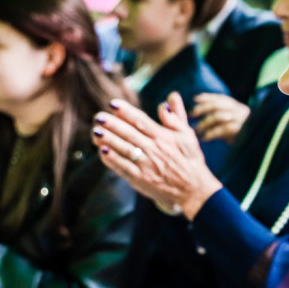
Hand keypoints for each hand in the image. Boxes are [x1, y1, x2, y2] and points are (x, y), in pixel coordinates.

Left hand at [92, 93, 222, 219]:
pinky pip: (123, 167)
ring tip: (95, 131)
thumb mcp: (188, 135)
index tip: (113, 104)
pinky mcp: (140, 179)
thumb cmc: (190, 160)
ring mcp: (146, 165)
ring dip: (108, 140)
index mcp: (164, 137)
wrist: (193, 189)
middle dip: (112, 124)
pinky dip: (112, 159)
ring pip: (123, 149)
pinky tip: (102, 151)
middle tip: (98, 116)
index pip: (141, 121)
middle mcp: (153, 149)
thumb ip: (176, 117)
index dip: (126, 112)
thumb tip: (169, 98)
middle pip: (129, 134)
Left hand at [191, 93, 249, 143]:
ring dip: (205, 123)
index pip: (220, 99)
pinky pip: (220, 130)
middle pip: (217, 105)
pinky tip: (204, 138)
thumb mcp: (235, 120)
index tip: (195, 98)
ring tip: (197, 129)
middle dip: (203, 108)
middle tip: (192, 113)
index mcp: (237, 106)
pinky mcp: (237, 130)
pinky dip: (210, 134)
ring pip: (217, 117)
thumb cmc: (243, 132)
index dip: (207, 97)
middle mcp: (238, 110)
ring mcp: (238, 119)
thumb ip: (223, 115)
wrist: (260, 140)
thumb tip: (202, 114)